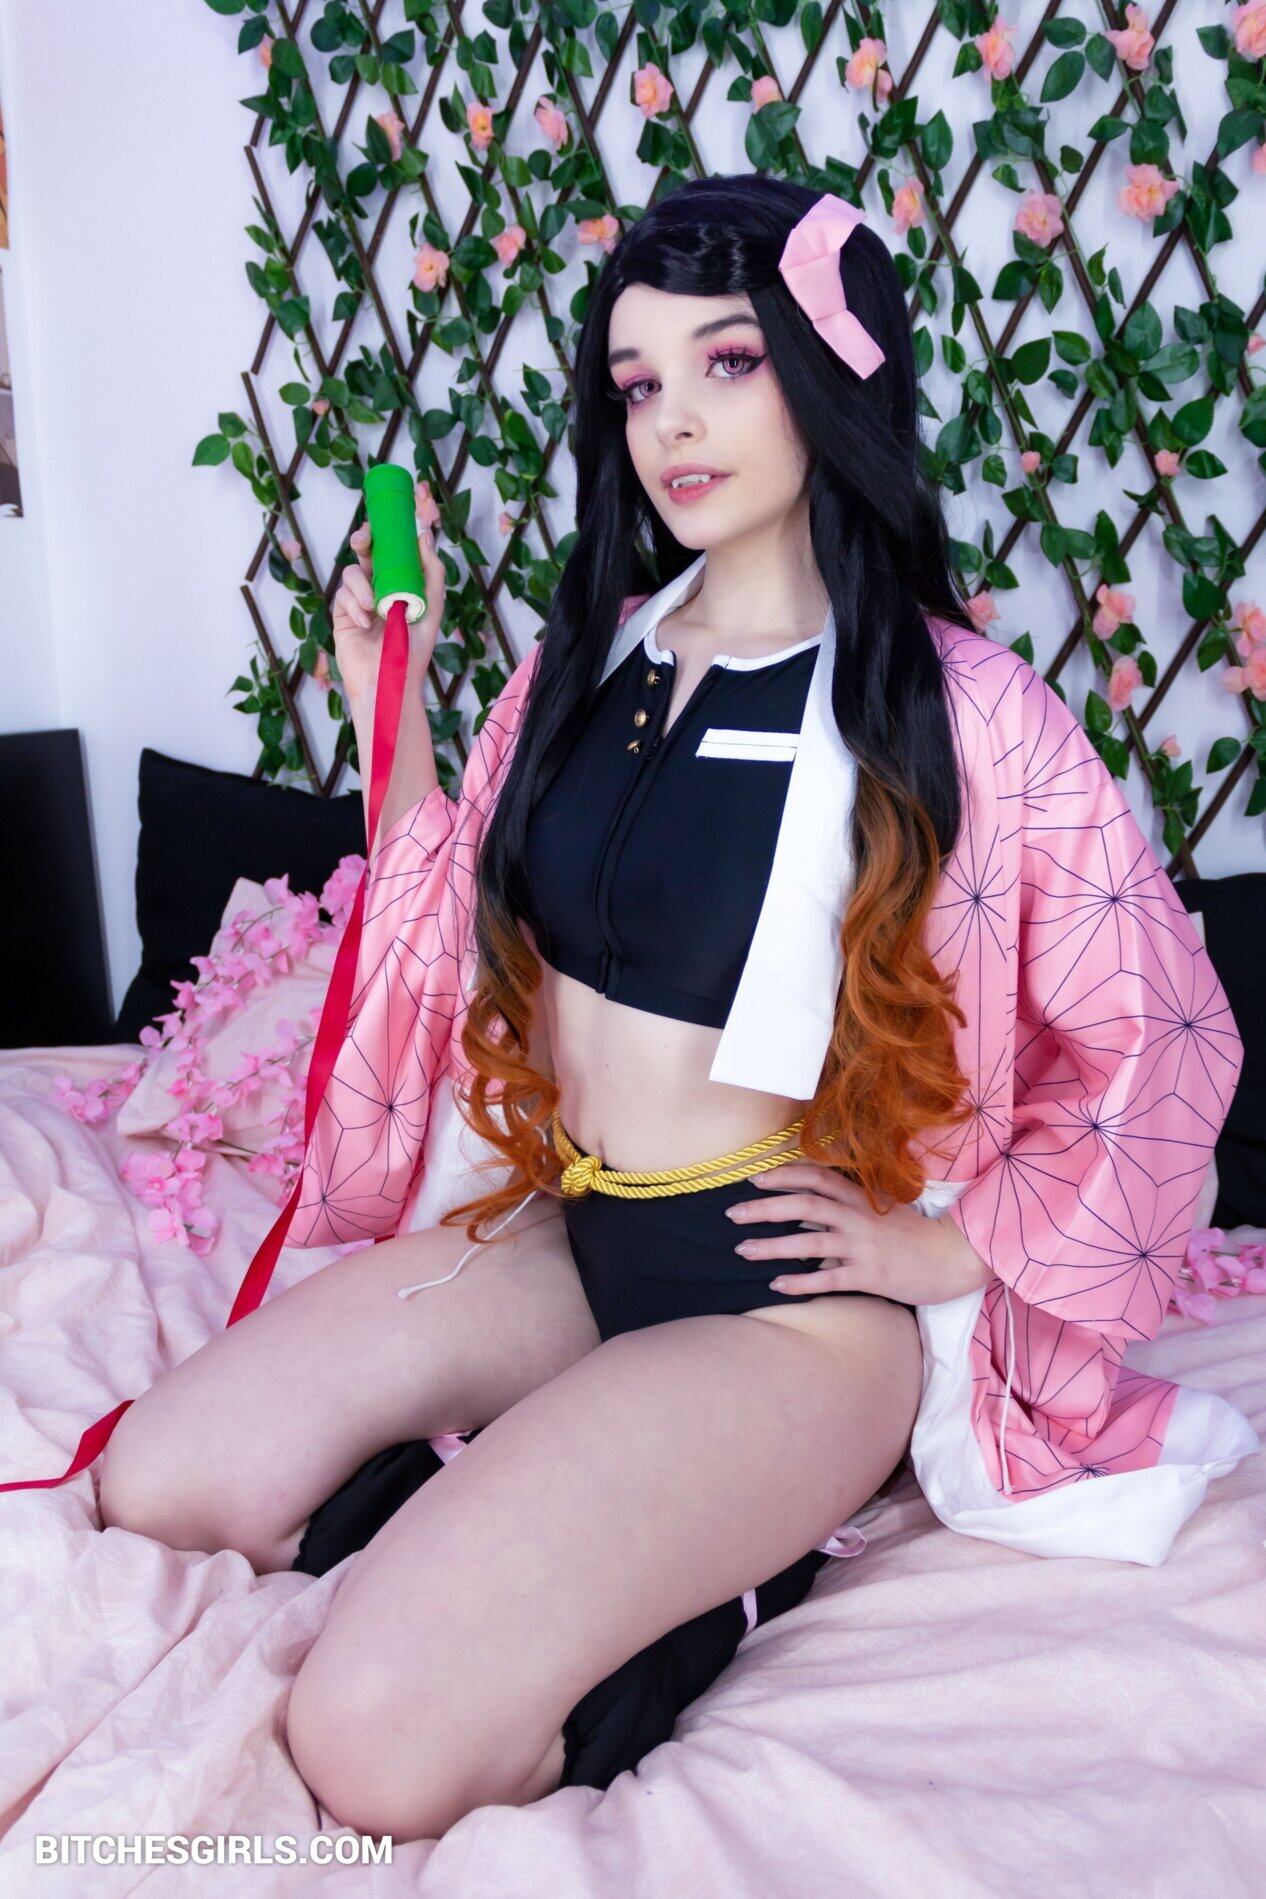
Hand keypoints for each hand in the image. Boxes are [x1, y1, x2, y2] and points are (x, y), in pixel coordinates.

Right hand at [331, 493, 445, 706]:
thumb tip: (424, 535)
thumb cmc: (414, 650)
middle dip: (363, 541)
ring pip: (351, 574)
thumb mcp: (431, 608)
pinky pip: (342, 596)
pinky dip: (354, 606)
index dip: (385, 534)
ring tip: (374, 609)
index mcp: (400, 585)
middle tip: (364, 541)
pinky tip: (366, 624)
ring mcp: (359, 602)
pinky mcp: (343, 615)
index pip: (390, 552)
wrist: (390, 681)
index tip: (384, 522)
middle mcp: (379, 590)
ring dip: (361, 587)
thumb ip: (431, 572)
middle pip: (365, 553)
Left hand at [725, 1161, 991, 1307]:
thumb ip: (844, 1208)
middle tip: (731, 1214)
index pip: (815, 1176)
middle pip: (803, 1203)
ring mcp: (862, 1245)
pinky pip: (827, 1278)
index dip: (782, 1175)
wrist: (951, 1257)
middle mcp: (857, 1216)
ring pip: (808, 1241)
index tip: (753, 1179)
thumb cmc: (912, 1235)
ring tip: (742, 1250)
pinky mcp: (869, 1274)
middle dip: (763, 1208)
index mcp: (860, 1197)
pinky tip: (776, 1285)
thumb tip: (803, 1211)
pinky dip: (799, 1281)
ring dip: (771, 1245)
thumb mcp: (879, 1210)